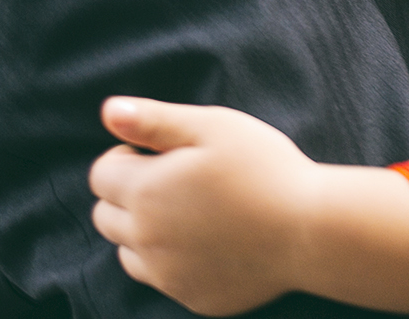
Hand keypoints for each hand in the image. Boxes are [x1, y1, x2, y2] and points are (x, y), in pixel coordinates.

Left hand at [90, 97, 321, 312]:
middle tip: (175, 180)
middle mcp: (145, 239)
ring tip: (188, 212)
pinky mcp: (190, 297)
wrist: (308, 229)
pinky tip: (207, 241)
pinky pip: (161, 278)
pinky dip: (170, 260)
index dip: (126, 157)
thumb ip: (154, 119)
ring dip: (142, 231)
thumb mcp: (213, 126)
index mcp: (144, 192)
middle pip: (105, 216)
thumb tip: (108, 111)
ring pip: (127, 252)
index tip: (160, 153)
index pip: (100, 175)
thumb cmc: (264, 168)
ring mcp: (167, 274)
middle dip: (127, 195)